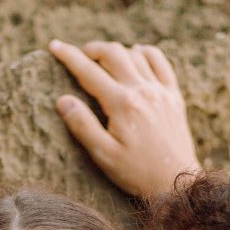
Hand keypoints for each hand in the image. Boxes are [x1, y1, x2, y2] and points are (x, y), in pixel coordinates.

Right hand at [49, 39, 200, 196]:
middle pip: (114, 53)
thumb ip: (83, 126)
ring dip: (117, 52)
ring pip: (136, 54)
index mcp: (122, 104)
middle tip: (81, 56)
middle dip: (93, 49)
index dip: (69, 56)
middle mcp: (142, 90)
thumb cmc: (137, 173)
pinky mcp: (174, 96)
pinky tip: (137, 55)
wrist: (175, 182)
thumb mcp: (104, 156)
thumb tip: (63, 100)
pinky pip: (160, 62)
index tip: (54, 46)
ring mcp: (161, 91)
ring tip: (105, 59)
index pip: (89, 72)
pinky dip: (145, 53)